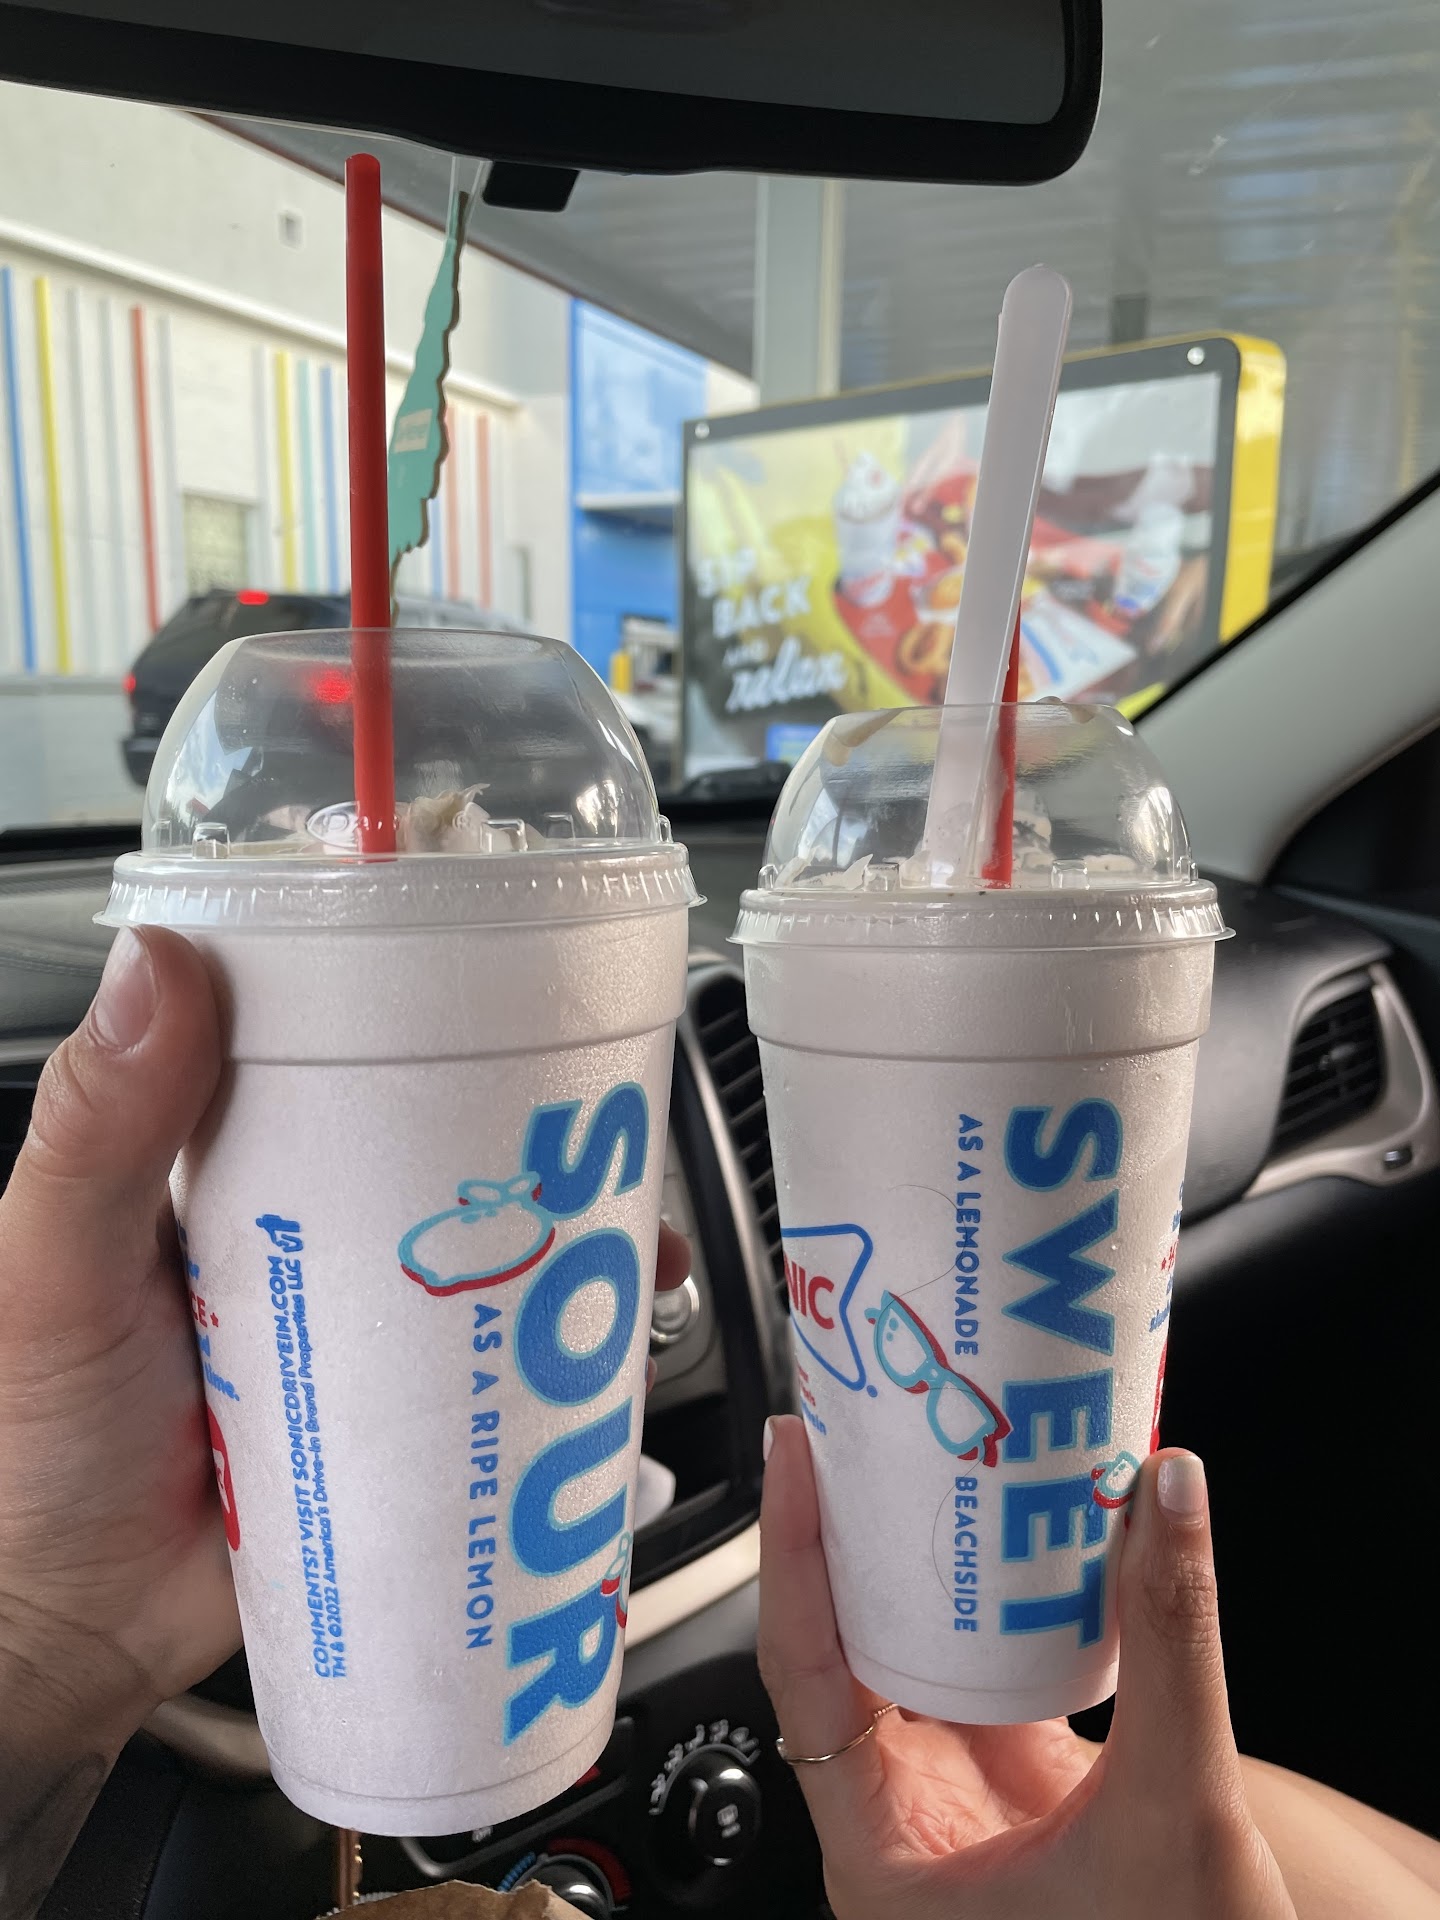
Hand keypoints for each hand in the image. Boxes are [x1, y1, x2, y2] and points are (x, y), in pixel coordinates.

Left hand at [0, 925, 689, 1755]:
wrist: (62, 1636)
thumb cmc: (26, 1444)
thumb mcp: (51, 1265)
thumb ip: (99, 1129)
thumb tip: (160, 966)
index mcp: (218, 1165)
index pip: (327, 1054)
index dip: (415, 1012)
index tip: (502, 986)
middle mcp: (297, 1231)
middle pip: (430, 1155)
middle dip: (528, 1141)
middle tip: (603, 1136)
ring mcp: (349, 1325)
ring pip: (474, 1259)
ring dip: (560, 1248)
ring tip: (632, 1249)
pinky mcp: (385, 1415)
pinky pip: (480, 1370)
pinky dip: (548, 1358)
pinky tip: (597, 1356)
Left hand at [759, 1417, 1294, 1918]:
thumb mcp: (1176, 1808)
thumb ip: (1170, 1644)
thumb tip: (1168, 1491)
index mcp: (884, 1855)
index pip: (804, 1672)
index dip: (792, 1554)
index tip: (797, 1452)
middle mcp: (902, 1820)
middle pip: (846, 1645)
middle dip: (849, 1533)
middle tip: (860, 1429)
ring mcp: (955, 1795)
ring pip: (915, 1648)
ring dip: (924, 1556)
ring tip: (925, 1453)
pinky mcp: (1012, 1774)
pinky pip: (985, 1661)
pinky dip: (999, 1593)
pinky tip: (1014, 1526)